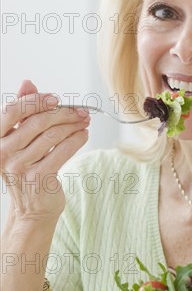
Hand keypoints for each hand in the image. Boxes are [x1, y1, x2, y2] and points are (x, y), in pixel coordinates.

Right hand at [0, 79, 89, 221]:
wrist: (31, 208)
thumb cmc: (27, 168)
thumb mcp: (18, 140)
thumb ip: (22, 112)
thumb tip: (27, 83)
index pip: (13, 111)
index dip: (36, 101)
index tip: (56, 99)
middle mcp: (3, 153)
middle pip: (38, 122)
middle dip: (64, 113)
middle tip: (81, 111)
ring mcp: (20, 167)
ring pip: (53, 135)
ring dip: (73, 125)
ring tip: (84, 122)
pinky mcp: (40, 178)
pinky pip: (63, 151)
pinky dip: (77, 140)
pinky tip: (83, 135)